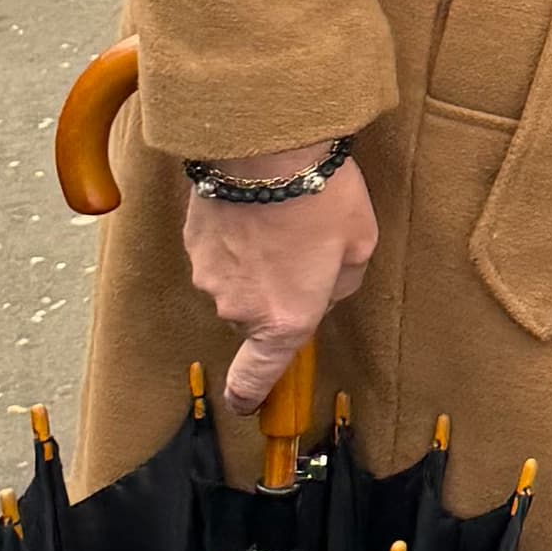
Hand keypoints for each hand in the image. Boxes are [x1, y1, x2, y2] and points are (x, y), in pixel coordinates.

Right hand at [181, 151, 380, 417]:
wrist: (266, 146)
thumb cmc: (322, 196)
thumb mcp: (359, 246)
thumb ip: (339, 285)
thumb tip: (321, 292)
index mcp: (286, 320)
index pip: (258, 377)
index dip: (250, 395)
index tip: (245, 404)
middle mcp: (240, 309)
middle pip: (255, 319)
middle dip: (275, 295)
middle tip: (301, 251)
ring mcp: (210, 277)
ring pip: (234, 285)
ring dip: (252, 264)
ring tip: (278, 220)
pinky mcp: (192, 245)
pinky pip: (216, 255)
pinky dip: (233, 239)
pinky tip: (253, 207)